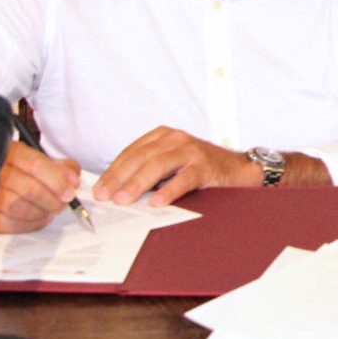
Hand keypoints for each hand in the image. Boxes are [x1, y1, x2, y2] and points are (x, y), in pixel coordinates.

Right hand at [0, 132, 78, 233]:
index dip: (56, 179)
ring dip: (41, 212)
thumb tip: (74, 178)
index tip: (70, 190)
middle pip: (28, 190)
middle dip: (52, 200)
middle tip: (62, 203)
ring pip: (18, 208)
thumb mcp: (28, 155)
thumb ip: (57, 164)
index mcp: (7, 152)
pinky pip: (7, 224)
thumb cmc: (1, 163)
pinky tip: (37, 218)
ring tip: (51, 210)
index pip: (35, 165)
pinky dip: (28, 224)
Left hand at [93, 127, 251, 205]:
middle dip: (119, 178)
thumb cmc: (201, 169)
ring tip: (124, 200)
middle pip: (141, 157)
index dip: (113, 171)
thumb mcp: (172, 162)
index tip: (99, 189)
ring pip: (158, 165)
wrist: (239, 170)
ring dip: (138, 183)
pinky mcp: (205, 167)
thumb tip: (117, 190)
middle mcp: (176, 139)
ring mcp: (191, 151)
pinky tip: (157, 202)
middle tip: (105, 196)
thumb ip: (149, 170)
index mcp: (163, 136)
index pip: (131, 152)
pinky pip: (183, 179)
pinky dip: (168, 191)